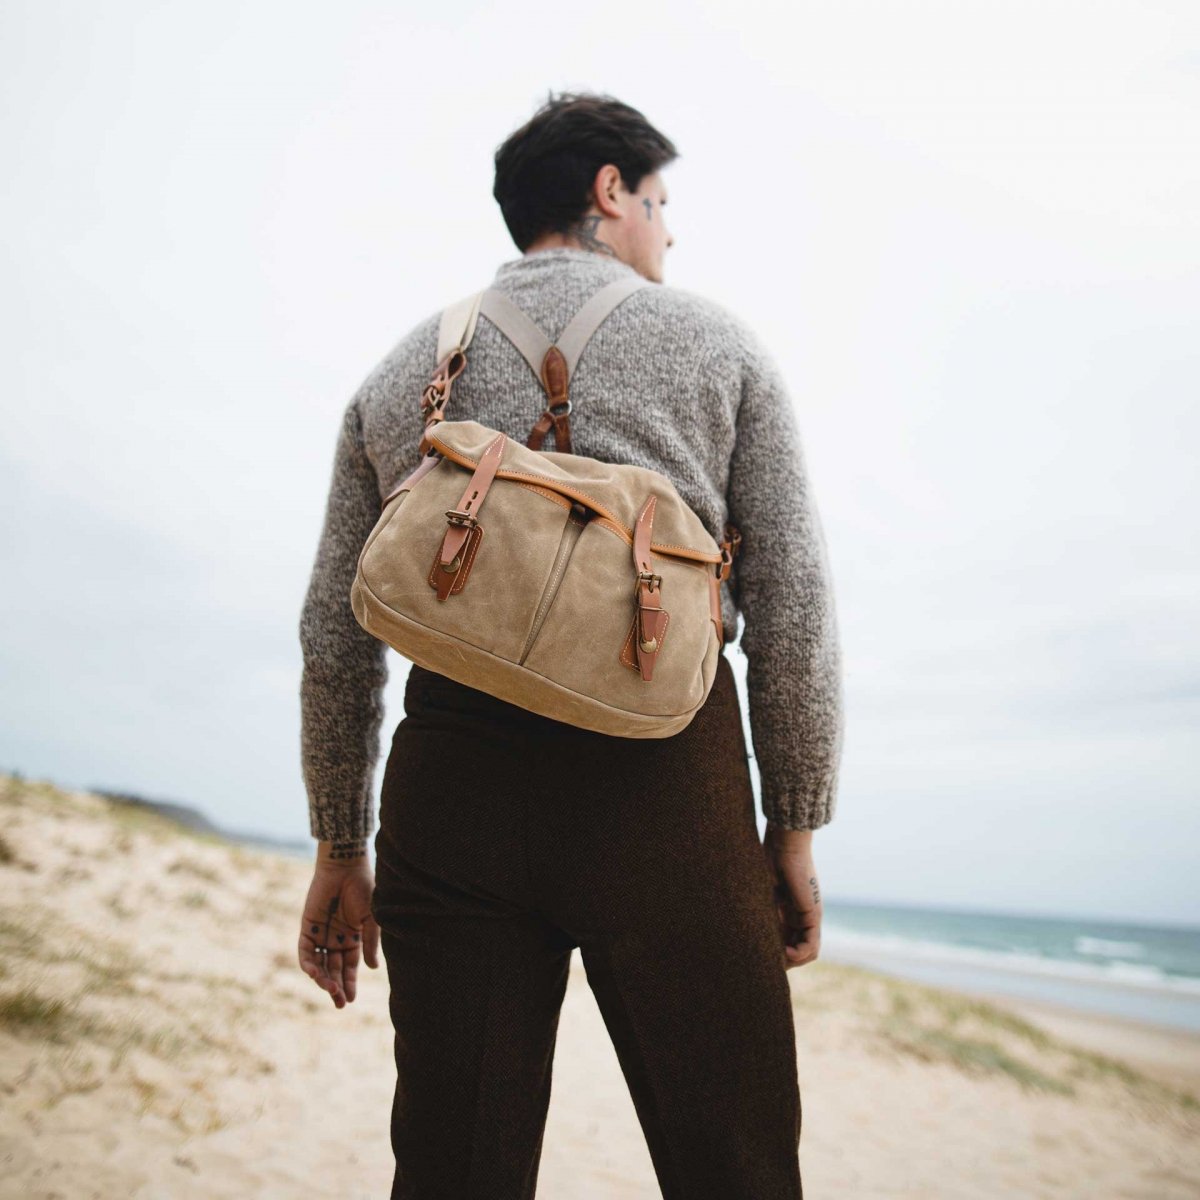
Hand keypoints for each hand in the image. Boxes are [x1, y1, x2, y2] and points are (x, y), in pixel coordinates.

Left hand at [297, 842, 380, 1007]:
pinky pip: (305, 951)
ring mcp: (321, 934)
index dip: (349, 984)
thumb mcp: (371, 919)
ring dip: (323, 978)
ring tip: (329, 989)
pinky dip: (309, 963)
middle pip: (333, 969)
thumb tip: (372, 968)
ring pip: (319, 963)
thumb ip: (369, 942)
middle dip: (336, 987)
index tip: (351, 1000)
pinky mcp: (307, 927)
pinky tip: (315, 973)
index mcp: (353, 938)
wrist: (345, 867)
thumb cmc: (364, 889)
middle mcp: (336, 939)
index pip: (349, 967)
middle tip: (339, 1002)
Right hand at [762, 824, 821, 969]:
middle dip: (784, 962)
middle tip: (766, 965)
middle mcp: (800, 917)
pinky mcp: (813, 915)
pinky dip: (800, 954)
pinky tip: (786, 952)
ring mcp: (808, 917)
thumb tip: (732, 930)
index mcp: (787, 912)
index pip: (786, 942)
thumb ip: (756, 910)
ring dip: (793, 961)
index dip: (775, 954)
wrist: (783, 845)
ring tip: (777, 960)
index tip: (759, 957)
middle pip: (797, 951)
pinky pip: (812, 945)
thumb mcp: (758, 893)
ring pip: (807, 952)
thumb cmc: (766, 861)